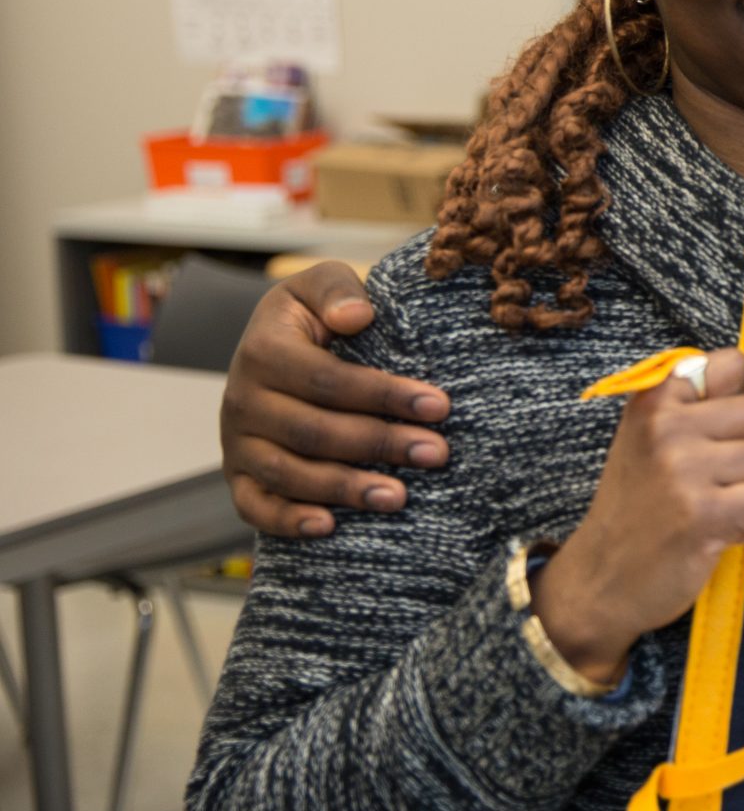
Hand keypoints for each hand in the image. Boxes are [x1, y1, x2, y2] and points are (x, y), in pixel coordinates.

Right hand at [222, 263, 450, 538]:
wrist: (272, 345)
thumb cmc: (311, 316)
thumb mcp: (320, 284)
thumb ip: (337, 290)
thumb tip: (357, 315)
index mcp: (263, 351)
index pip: (328, 380)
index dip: (384, 394)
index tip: (439, 406)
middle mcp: (241, 400)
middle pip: (314, 431)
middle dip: (381, 444)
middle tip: (437, 453)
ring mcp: (237, 443)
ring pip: (289, 474)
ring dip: (345, 488)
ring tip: (399, 496)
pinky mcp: (239, 475)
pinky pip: (254, 506)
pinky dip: (288, 521)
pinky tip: (330, 526)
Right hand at [529, 349, 743, 687]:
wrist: (599, 579)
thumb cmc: (640, 508)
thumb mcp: (655, 442)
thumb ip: (709, 413)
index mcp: (655, 399)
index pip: (733, 365)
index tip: (731, 433)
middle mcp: (666, 426)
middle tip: (728, 482)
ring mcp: (683, 469)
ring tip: (728, 509)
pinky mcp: (703, 514)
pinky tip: (734, 532)